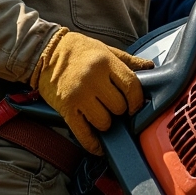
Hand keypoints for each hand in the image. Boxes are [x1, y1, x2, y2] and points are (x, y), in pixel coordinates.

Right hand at [30, 28, 153, 154]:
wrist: (44, 51)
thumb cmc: (77, 50)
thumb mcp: (104, 49)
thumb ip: (128, 60)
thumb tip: (150, 67)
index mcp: (105, 62)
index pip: (131, 87)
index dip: (137, 100)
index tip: (135, 105)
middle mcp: (92, 78)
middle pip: (119, 107)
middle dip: (120, 110)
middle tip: (114, 106)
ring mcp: (78, 95)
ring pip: (104, 122)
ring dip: (106, 123)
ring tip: (101, 115)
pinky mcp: (66, 108)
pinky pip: (84, 134)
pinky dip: (93, 144)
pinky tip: (99, 145)